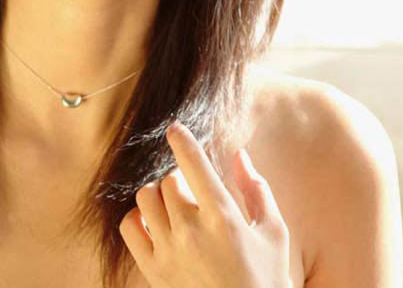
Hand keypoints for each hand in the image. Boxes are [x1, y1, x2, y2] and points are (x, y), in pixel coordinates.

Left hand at [119, 121, 291, 287]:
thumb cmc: (265, 279)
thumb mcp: (273, 232)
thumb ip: (256, 189)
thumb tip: (240, 155)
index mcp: (223, 217)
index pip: (193, 164)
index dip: (182, 140)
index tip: (175, 128)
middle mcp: (191, 231)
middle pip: (168, 180)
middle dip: (179, 178)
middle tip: (192, 192)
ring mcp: (168, 252)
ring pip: (145, 198)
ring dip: (158, 194)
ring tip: (173, 206)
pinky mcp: (153, 271)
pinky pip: (129, 227)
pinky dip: (136, 217)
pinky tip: (154, 222)